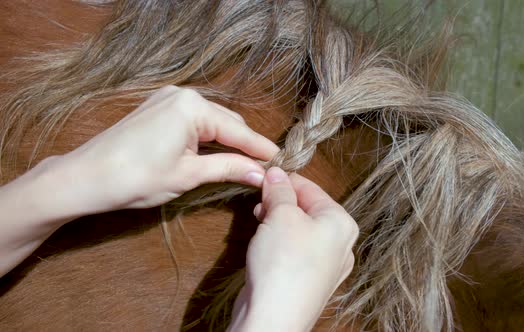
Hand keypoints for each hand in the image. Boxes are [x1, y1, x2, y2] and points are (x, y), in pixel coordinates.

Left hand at [51, 85, 277, 214]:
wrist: (86, 177)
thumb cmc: (136, 178)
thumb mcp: (188, 175)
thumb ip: (229, 168)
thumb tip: (261, 174)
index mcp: (192, 107)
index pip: (238, 131)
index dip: (261, 149)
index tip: (283, 162)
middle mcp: (183, 95)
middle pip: (227, 122)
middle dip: (245, 145)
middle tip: (264, 168)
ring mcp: (167, 99)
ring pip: (211, 121)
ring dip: (227, 141)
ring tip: (244, 164)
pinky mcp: (157, 108)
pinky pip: (193, 121)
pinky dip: (207, 137)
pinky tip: (216, 153)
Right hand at [228, 167, 358, 331]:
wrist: (274, 317)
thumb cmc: (284, 263)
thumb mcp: (280, 214)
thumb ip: (279, 190)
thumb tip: (276, 173)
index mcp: (342, 223)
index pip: (313, 188)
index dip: (285, 179)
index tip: (265, 175)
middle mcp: (340, 244)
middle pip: (307, 209)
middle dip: (280, 201)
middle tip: (259, 200)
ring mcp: (326, 266)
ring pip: (299, 230)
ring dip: (277, 220)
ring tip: (258, 218)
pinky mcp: (308, 281)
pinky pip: (294, 251)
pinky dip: (279, 241)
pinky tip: (263, 241)